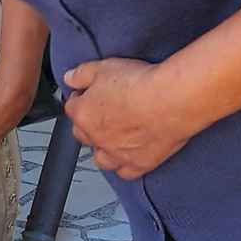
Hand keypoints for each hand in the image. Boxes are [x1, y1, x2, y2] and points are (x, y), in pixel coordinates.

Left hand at [63, 58, 195, 179]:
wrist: (170, 101)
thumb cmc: (140, 84)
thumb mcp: (103, 67)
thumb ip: (81, 74)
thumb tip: (70, 78)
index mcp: (84, 113)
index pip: (71, 107)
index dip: (80, 98)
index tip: (87, 94)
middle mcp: (97, 137)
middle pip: (83, 134)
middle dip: (88, 124)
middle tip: (101, 113)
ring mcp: (117, 154)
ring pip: (101, 158)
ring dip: (103, 148)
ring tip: (112, 137)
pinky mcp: (139, 164)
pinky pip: (125, 173)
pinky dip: (124, 166)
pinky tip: (129, 156)